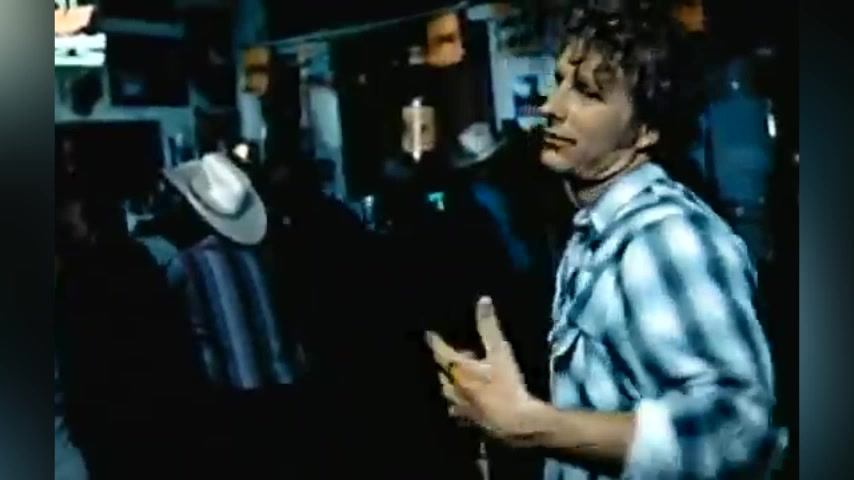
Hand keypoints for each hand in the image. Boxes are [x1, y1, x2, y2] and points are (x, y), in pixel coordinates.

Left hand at [425, 297, 537, 440]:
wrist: (517, 421)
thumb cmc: (508, 384)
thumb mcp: (501, 351)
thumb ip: (489, 327)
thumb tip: (483, 300)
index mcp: (459, 369)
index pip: (442, 352)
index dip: (435, 342)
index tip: (429, 335)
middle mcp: (455, 387)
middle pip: (444, 372)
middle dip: (445, 362)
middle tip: (456, 355)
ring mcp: (461, 405)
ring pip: (448, 392)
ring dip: (449, 382)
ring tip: (457, 377)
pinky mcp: (470, 419)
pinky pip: (458, 410)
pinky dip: (457, 404)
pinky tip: (461, 405)